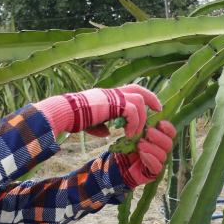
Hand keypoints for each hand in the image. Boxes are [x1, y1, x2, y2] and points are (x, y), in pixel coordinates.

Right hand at [32, 85, 161, 137]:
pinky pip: (132, 111)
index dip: (144, 96)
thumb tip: (108, 132)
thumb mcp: (90, 124)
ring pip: (138, 101)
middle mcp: (111, 93)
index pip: (130, 90)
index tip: (153, 106)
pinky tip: (128, 134)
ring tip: (135, 133)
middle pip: (138, 89)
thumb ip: (100, 126)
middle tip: (159, 111)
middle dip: (151, 99)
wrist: (64, 113)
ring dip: (140, 119)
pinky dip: (134, 123)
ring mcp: (112, 96)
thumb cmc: (73, 118)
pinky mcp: (112, 103)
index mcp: (108, 96)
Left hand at [115, 120, 175, 187]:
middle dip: (158, 137)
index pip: (171, 133)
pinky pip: (157, 167)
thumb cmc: (127, 147)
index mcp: (160, 139)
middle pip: (168, 143)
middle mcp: (162, 150)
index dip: (168, 128)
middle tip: (147, 132)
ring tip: (140, 144)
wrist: (119, 164)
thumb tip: (145, 113)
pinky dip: (150, 160)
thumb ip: (142, 126)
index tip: (159, 123)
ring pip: (162, 154)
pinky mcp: (154, 172)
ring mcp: (159, 162)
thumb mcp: (134, 133)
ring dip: (151, 147)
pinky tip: (142, 154)